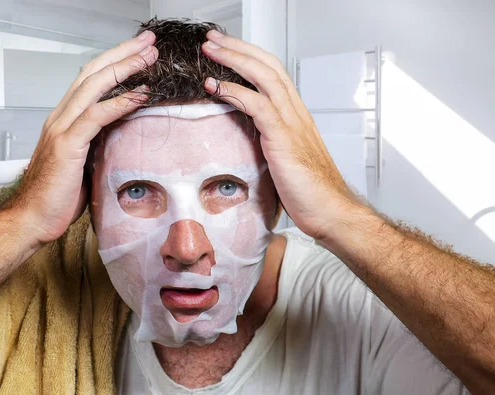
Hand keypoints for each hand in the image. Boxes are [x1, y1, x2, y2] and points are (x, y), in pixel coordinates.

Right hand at [10, 31, 157, 244]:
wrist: (32, 218)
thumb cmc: (56, 195)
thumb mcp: (84, 163)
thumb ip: (98, 144)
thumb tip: (122, 137)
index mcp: (65, 119)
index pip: (91, 79)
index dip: (115, 62)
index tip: (139, 52)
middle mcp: (61, 117)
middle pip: (93, 73)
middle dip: (123, 53)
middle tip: (149, 42)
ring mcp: (61, 128)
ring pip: (94, 86)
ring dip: (124, 68)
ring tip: (148, 57)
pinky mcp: (67, 145)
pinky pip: (96, 116)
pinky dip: (119, 103)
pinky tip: (139, 94)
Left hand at [201, 30, 362, 239]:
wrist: (329, 210)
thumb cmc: (309, 191)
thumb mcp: (286, 159)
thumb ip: (271, 142)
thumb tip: (250, 139)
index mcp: (296, 115)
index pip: (273, 73)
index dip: (250, 57)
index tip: (226, 49)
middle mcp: (295, 112)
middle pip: (268, 65)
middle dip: (238, 47)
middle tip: (212, 40)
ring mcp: (291, 122)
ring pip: (263, 76)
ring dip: (233, 60)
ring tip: (209, 51)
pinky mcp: (283, 137)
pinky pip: (257, 104)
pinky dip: (234, 91)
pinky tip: (215, 86)